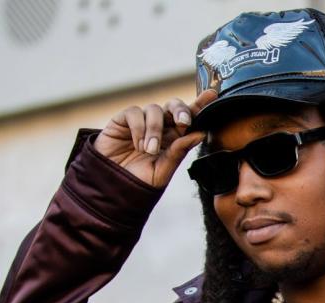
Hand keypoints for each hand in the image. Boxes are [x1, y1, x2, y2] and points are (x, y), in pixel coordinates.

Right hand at [92, 88, 216, 187]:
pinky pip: (135, 112)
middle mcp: (160, 126)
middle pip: (174, 106)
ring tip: (149, 150)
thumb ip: (179, 152)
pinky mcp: (123, 120)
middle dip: (180, 110)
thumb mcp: (163, 170)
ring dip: (154, 130)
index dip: (200, 105)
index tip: (213, 95)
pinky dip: (139, 128)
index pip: (189, 119)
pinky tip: (137, 144)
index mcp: (174, 138)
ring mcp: (142, 121)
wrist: (112, 185)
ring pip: (155, 109)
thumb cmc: (139, 179)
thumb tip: (199, 134)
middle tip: (183, 122)